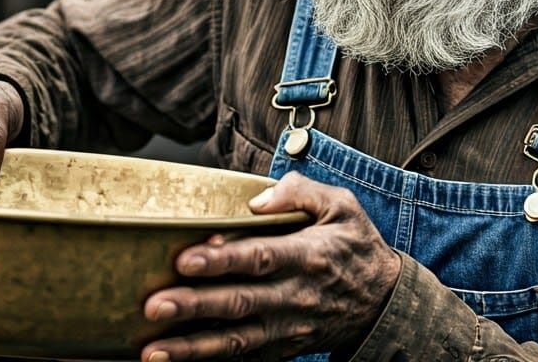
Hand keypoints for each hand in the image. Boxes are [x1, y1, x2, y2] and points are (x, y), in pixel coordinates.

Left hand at [140, 172, 400, 360]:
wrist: (384, 304)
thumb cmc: (356, 246)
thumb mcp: (342, 206)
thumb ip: (300, 193)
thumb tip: (256, 200)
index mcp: (309, 256)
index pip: (260, 258)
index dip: (222, 260)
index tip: (185, 259)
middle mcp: (296, 297)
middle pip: (239, 303)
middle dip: (194, 306)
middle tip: (154, 306)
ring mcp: (289, 329)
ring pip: (235, 341)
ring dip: (192, 348)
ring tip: (152, 351)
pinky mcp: (283, 349)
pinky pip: (244, 360)